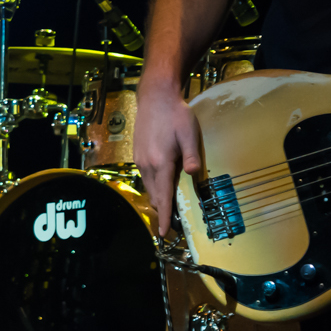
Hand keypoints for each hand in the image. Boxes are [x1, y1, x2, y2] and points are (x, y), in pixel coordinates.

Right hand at [134, 81, 202, 236]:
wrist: (155, 98)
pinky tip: (163, 183)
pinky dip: (155, 186)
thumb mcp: (189, 133)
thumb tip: (192, 174)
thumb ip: (191, 155)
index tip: (163, 233)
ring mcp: (141, 160)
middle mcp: (147, 165)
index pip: (163, 196)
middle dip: (162, 209)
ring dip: (158, 197)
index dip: (164, 216)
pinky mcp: (139, 154)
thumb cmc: (176, 114)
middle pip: (155, 195)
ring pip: (150, 186)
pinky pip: (147, 177)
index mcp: (161, 163)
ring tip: (168, 206)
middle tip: (172, 222)